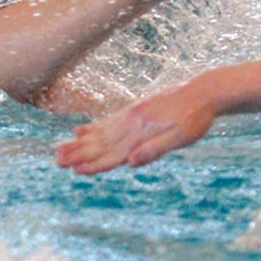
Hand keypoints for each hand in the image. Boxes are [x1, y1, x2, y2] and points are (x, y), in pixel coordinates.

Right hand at [57, 86, 218, 174]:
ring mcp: (131, 115)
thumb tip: (132, 162)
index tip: (75, 170)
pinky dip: (92, 128)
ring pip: (100, 133)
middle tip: (56, 161)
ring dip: (79, 142)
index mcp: (142, 132)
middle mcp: (132, 123)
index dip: (95, 164)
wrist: (204, 91)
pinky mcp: (134, 110)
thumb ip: (156, 149)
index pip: (114, 153)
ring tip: (59, 148)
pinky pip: (108, 121)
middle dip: (78, 153)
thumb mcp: (182, 137)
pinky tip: (80, 130)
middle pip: (101, 143)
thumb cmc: (196, 118)